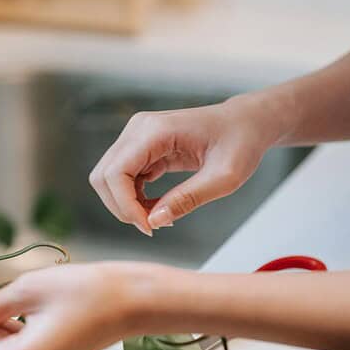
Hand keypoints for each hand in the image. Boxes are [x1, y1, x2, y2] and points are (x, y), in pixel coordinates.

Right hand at [89, 96, 281, 234]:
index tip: (149, 227)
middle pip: (103, 176)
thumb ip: (189, 199)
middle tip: (153, 225)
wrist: (245, 123)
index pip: (116, 172)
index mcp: (155, 131)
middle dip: (121, 207)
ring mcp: (136, 137)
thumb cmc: (240, 143)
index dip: (124, 205)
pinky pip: (121, 178)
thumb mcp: (225, 177)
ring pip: (108, 178)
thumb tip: (154, 221)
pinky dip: (133, 198)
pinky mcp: (139, 147)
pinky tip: (158, 206)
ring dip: (126, 204)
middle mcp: (138, 129)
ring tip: (160, 215)